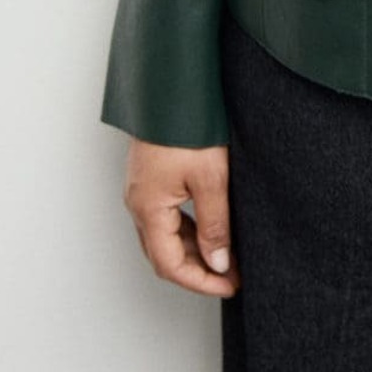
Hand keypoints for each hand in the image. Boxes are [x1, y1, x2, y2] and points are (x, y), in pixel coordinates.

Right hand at [123, 138, 240, 297]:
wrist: (173, 86)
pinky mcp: (150, 177)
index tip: (231, 285)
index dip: (201, 282)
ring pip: (164, 236)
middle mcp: (138, 203)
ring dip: (194, 251)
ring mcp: (142, 190)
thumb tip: (218, 264)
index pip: (170, 265)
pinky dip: (188, 229)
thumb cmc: (189, 127)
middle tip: (233, 275)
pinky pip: (165, 216)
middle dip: (199, 270)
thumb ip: (214, 224)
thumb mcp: (211, 178)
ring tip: (229, 254)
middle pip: (164, 254)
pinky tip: (211, 227)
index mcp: (147, 209)